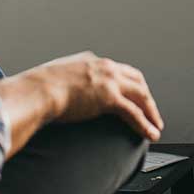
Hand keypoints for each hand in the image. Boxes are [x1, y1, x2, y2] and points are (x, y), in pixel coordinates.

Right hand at [32, 51, 164, 141]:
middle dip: (146, 96)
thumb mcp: (52, 78)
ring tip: (156, 126)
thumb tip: (54, 94)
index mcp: (90, 60)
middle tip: (151, 111)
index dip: (127, 84)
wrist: (36, 91)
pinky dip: (145, 124)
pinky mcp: (109, 97)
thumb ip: (60, 83)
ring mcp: (108, 80)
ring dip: (151, 111)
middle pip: (136, 80)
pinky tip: (150, 133)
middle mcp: (103, 66)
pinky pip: (134, 112)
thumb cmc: (36, 89)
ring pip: (140, 95)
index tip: (132, 96)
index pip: (117, 70)